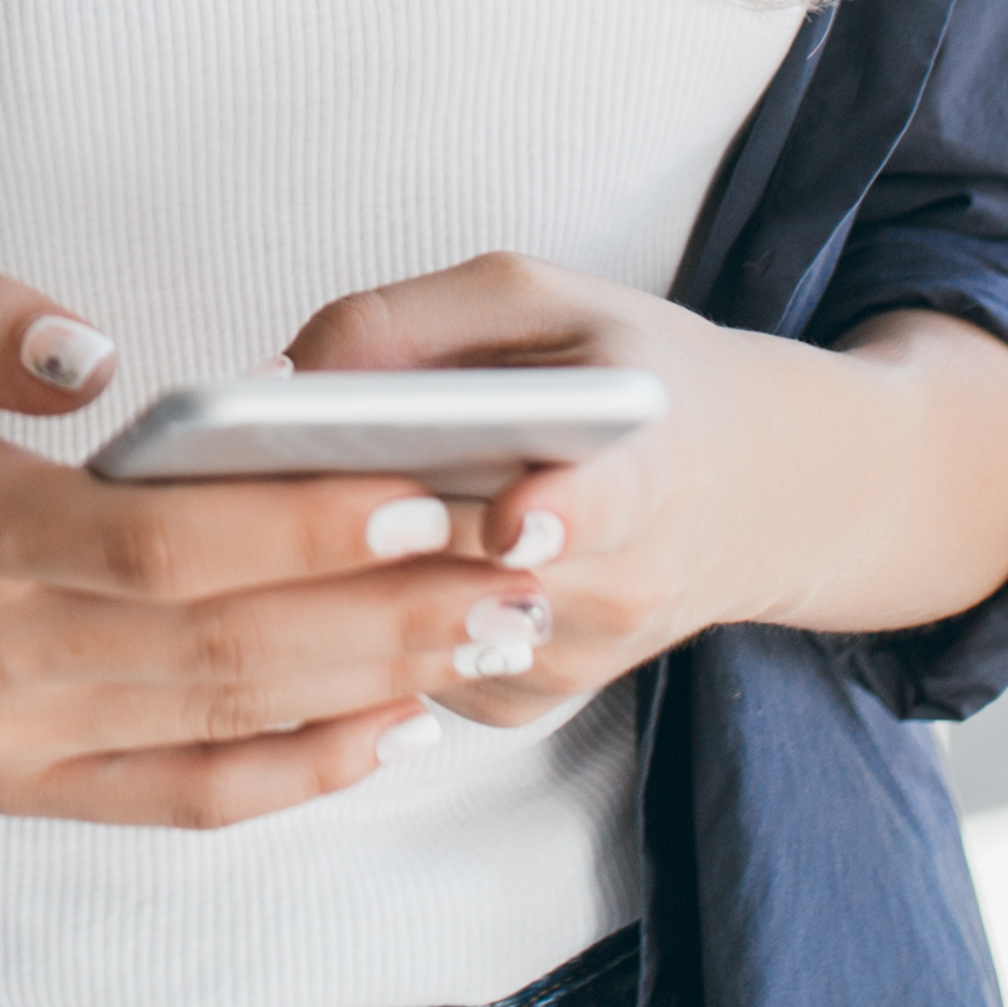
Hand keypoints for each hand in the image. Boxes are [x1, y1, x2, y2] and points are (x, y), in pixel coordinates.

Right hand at [0, 258, 549, 825]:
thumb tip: (94, 363)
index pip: (154, 544)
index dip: (294, 527)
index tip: (417, 493)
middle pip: (216, 648)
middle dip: (381, 611)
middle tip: (510, 569)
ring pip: (217, 727)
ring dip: (370, 687)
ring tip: (486, 631)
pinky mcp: (15, 788)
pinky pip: (179, 800)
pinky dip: (295, 775)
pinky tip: (390, 729)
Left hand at [281, 255, 736, 727]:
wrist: (738, 487)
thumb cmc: (620, 372)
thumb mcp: (539, 301)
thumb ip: (416, 319)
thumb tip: (281, 378)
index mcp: (651, 463)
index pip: (612, 504)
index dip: (563, 514)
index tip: (515, 519)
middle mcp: (625, 582)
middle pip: (470, 569)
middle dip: (368, 520)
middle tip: (269, 463)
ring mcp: (572, 657)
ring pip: (417, 627)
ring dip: (345, 568)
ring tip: (302, 494)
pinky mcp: (521, 705)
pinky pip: (407, 667)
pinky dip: (364, 611)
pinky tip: (359, 551)